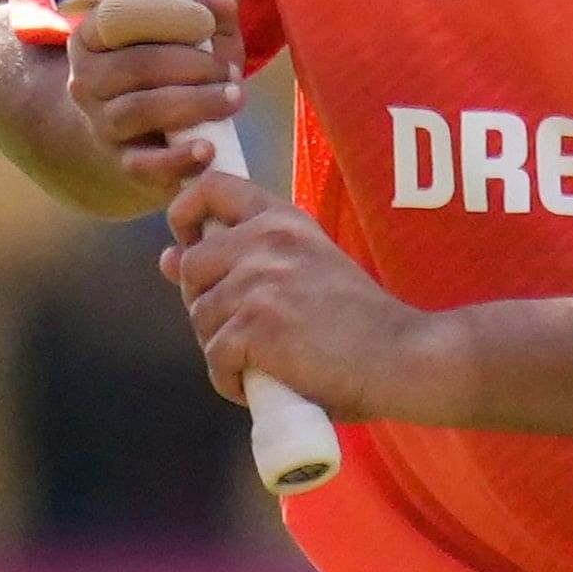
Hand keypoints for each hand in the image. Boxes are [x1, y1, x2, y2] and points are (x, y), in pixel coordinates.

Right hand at [63, 0, 244, 199]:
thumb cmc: (172, 61)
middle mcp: (86, 79)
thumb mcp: (193, 25)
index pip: (117, 17)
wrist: (140, 126)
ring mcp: (101, 123)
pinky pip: (143, 165)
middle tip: (231, 70)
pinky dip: (176, 159)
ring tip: (234, 97)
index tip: (206, 21)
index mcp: (93, 35)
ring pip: (138, 111)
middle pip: (134, 67)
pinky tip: (208, 149)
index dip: (163, 16)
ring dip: (193, 103)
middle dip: (190, 66)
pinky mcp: (123, 162)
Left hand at [165, 168, 455, 423]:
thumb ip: (240, 258)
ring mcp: (261, 281)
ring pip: (201, 317)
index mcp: (283, 220)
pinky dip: (231, 380)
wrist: (404, 356)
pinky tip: (261, 383)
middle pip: (191, 267)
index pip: (210, 188)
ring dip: (221, 348)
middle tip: (245, 332)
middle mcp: (268, 240)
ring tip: (262, 362)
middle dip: (205, 305)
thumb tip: (168, 257)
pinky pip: (216, 357)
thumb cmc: (356, 322)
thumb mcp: (301, 270)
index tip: (189, 246)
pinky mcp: (258, 326)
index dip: (184, 215)